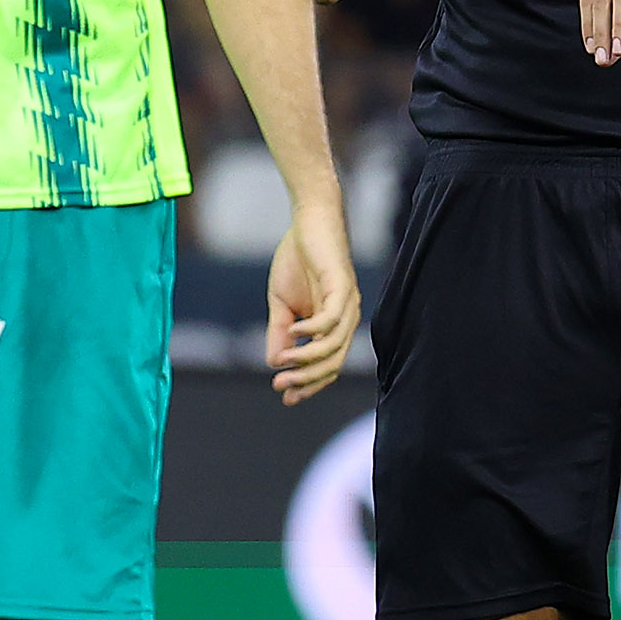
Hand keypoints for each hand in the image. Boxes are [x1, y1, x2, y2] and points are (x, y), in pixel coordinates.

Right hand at [266, 194, 359, 403]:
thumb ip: (280, 333)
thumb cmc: (297, 260)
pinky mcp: (342, 286)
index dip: (309, 384)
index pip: (328, 366)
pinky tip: (292, 333)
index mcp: (334, 326)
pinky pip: (331, 318)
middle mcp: (346, 319)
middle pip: (333, 363)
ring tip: (281, 365)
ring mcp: (347, 303)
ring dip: (306, 360)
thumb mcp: (282, 304)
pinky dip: (312, 331)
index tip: (286, 397)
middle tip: (280, 387)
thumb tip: (273, 363)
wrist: (307, 222)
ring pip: (333, 346)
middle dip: (306, 380)